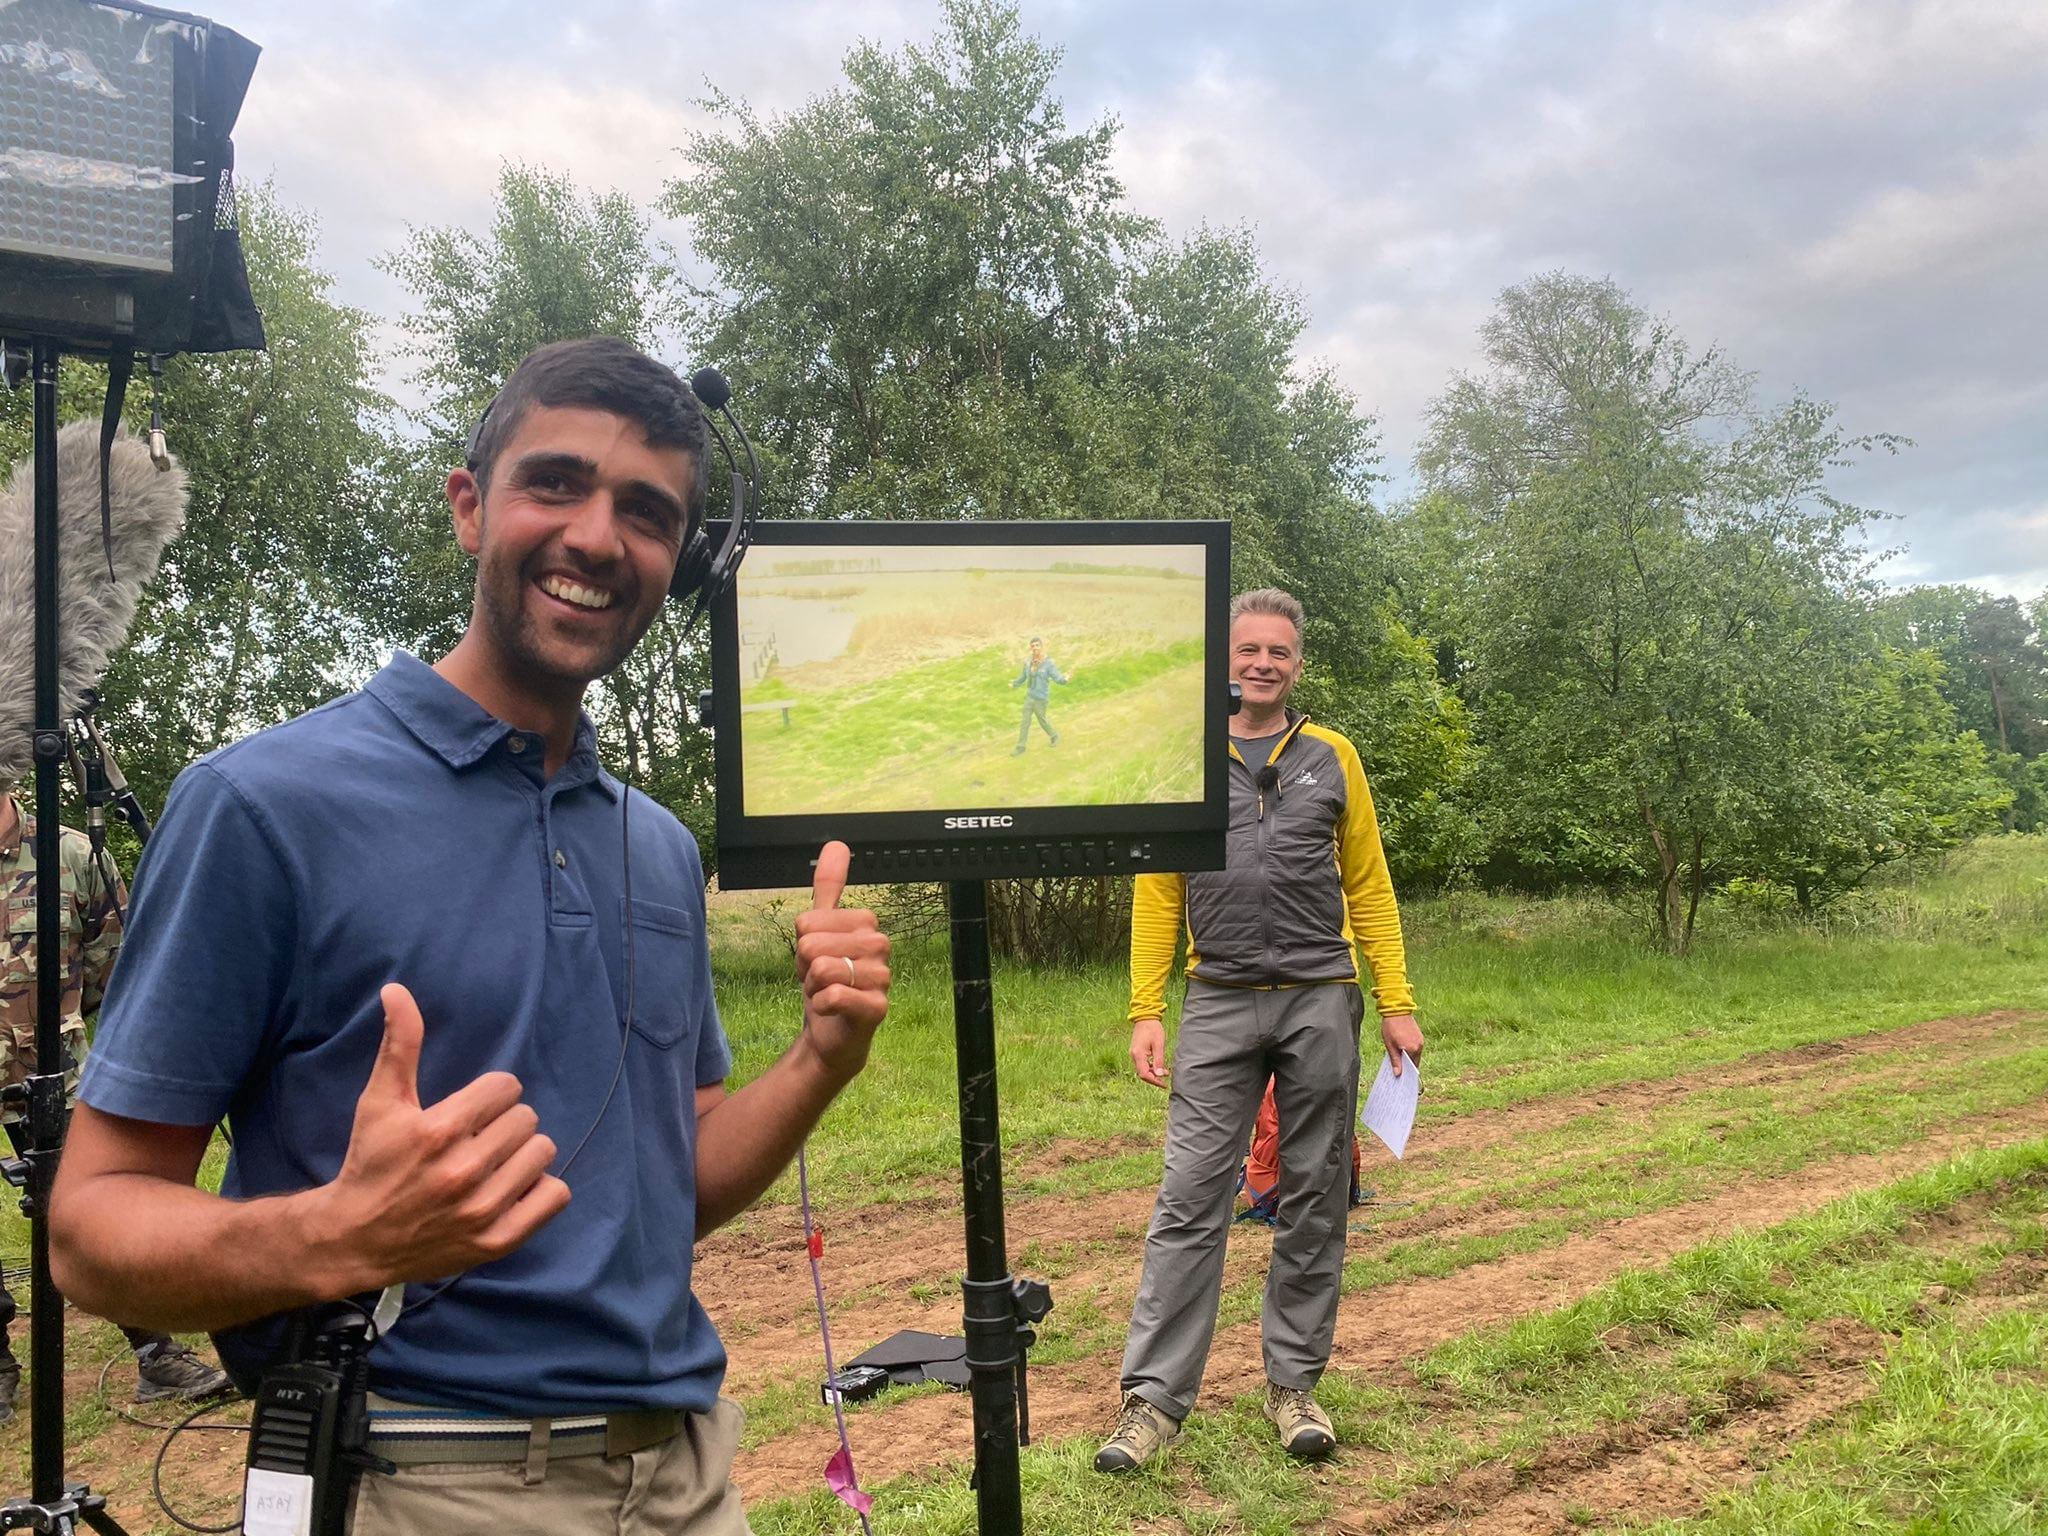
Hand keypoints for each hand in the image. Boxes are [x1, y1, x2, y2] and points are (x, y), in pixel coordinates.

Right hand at [314, 984, 568, 1288]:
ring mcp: (483, 1210)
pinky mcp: (498, 1241)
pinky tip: (511, 1189)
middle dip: (505, 1124)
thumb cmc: (371, 1163)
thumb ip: (399, 1045)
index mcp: (438, 1131)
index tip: (469, 1112)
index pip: (506, 1087)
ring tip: (494, 1164)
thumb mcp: (379, 1102)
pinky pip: (555, 1195)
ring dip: (523, 1154)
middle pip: (527, 1119)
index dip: (489, 1095)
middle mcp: (463, 1172)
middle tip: (478, 1139)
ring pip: (543, 1153)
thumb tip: (397, 989)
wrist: (356, 1240)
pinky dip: (540, 1190)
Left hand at [794, 841, 891, 1081]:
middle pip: (812, 945)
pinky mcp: (878, 1008)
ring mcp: (883, 977)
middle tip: (820, 979)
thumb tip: (838, 845)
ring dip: (813, 988)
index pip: (808, 921)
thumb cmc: (828, 979)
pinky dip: (821, 1005)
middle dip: (806, 967)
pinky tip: (832, 1010)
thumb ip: (829, 888)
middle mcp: (881, 945)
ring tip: (826, 993)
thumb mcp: (820, 931)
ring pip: (822, 969)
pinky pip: (833, 996)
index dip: (802, 944)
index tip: (817, 958)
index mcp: (867, 923)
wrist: (833, 1032)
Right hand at [1130, 1017, 1168, 1088]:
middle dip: (1154, 1079)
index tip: (1164, 1084)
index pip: (1144, 1074)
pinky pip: (1142, 1064)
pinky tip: (1159, 1066)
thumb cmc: (1153, 1029)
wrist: (1145, 1017)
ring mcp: (1134, 1054)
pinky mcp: (1136, 1052)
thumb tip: (1160, 1075)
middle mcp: (1134, 1056)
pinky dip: (1150, 1068)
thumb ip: (1159, 1060)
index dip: (1154, 1081)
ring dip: (1153, 1073)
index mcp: (1138, 1054)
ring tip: (1165, 1073)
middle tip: (1165, 1081)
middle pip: (1142, 1074)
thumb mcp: (1159, 1045)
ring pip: (1142, 1069)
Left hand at [1381, 1012, 1422, 1075]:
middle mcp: (1419, 1046)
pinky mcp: (1420, 1036)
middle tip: (1399, 1072)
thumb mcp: (1390, 1045)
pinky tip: (1403, 1052)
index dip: (1407, 1074)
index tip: (1402, 1079)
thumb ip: (1395, 1060)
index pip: (1412, 1067)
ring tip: (1399, 1062)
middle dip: (1407, 1067)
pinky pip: (1416, 1048)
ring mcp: (1421, 1041)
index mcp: (1412, 1050)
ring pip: (1415, 1055)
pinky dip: (1411, 1051)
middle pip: (1414, 1062)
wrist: (1397, 1010)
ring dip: (1409, 1058)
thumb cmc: (1390, 1028)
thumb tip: (1398, 1074)